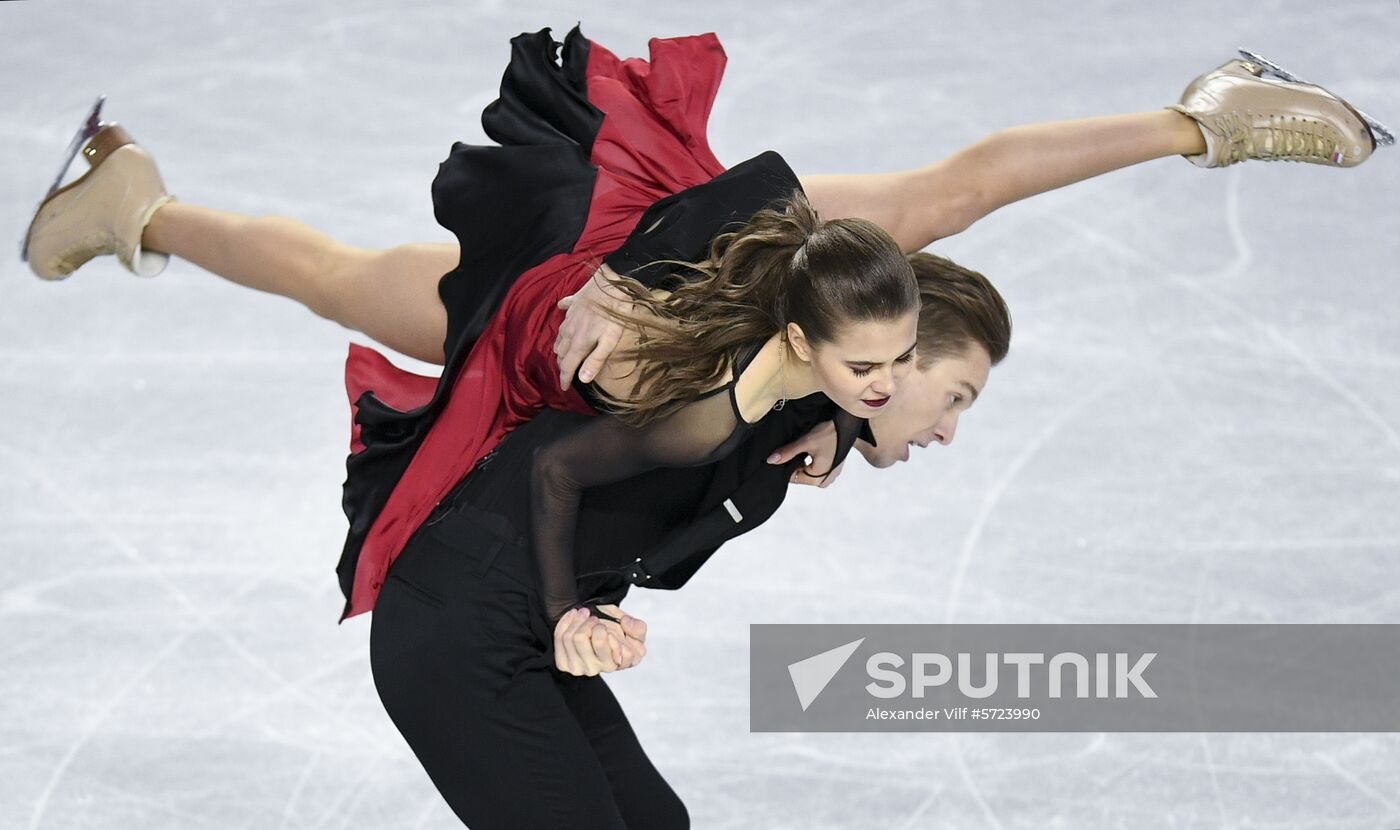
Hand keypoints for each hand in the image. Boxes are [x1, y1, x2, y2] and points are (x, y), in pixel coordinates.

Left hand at [552, 605, 647, 676]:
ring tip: (583, 614)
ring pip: (575, 638)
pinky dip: (566, 622)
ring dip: (579, 620)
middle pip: (598, 641)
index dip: (614, 634)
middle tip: (593, 618)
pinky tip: (573, 617)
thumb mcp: (631, 625)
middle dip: (594, 622)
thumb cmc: (612, 627)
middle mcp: (602, 669)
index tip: (608, 625)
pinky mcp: (564, 665)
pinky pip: (561, 639)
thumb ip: (638, 628)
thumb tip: (626, 624)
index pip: (623, 652)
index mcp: (623, 662)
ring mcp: (583, 669)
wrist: (590, 626)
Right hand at [555, 266, 630, 390]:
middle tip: (567, 373)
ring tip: (564, 354)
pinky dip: (563, 321)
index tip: (563, 388)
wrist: (612, 283)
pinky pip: (563, 314)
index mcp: (578, 343)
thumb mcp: (610, 341)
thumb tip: (583, 379)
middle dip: (562, 365)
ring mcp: (569, 317)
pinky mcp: (573, 304)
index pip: (567, 366)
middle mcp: (569, 332)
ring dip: (560, 347)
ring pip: (559, 337)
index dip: (564, 379)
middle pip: (561, 354)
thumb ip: (596, 360)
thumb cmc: (614, 314)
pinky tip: (562, 315)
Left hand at [766, 421, 843, 486]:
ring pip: (806, 469)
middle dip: (794, 462)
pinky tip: (810, 448)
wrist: (848, 423)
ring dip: (802, 459)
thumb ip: (787, 453)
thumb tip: (770, 461)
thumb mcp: (806, 442)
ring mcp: (829, 475)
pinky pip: (815, 467)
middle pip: (800, 474)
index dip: (785, 465)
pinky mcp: (832, 468)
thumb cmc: (831, 433)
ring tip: (803, 447)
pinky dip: (810, 459)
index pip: (793, 477)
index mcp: (818, 479)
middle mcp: (825, 481)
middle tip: (795, 447)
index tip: (782, 453)